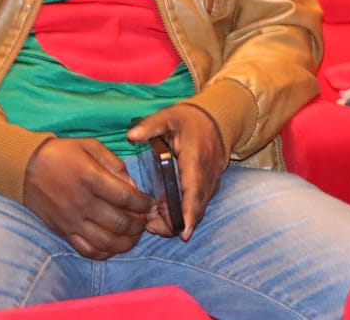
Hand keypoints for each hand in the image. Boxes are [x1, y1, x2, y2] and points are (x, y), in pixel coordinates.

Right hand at [21, 138, 153, 259]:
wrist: (24, 167)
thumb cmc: (61, 153)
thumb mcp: (90, 145)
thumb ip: (114, 163)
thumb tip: (132, 186)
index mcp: (91, 178)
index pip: (126, 197)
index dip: (143, 203)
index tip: (150, 203)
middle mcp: (82, 203)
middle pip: (119, 223)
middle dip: (138, 224)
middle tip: (145, 221)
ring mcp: (72, 220)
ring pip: (106, 241)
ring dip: (125, 242)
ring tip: (133, 235)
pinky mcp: (62, 231)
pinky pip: (86, 250)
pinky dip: (104, 253)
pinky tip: (113, 246)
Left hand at [128, 104, 226, 239]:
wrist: (218, 119)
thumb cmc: (190, 120)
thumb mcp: (169, 116)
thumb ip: (151, 126)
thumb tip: (131, 135)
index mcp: (196, 159)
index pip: (194, 190)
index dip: (189, 212)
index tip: (183, 232)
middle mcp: (207, 175)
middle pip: (196, 207)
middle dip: (177, 224)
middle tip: (152, 228)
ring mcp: (211, 182)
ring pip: (199, 209)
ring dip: (178, 220)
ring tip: (152, 224)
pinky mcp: (210, 186)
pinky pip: (199, 205)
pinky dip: (183, 214)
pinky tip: (164, 216)